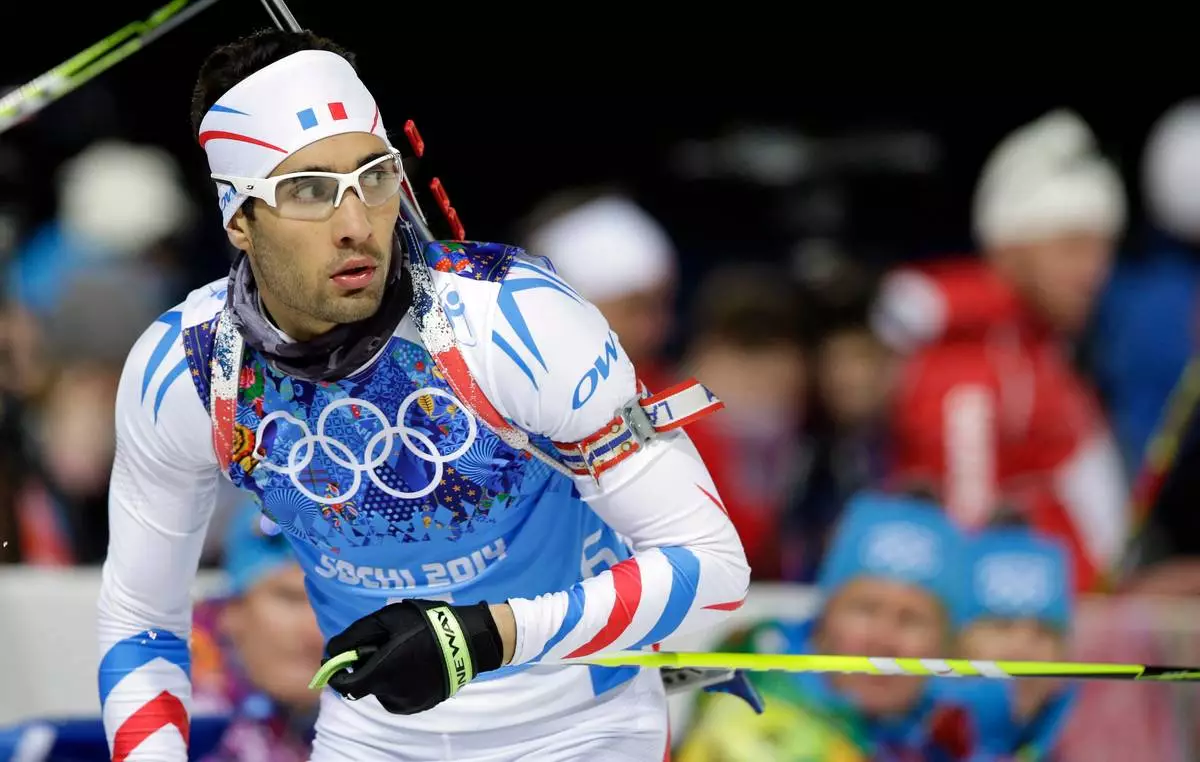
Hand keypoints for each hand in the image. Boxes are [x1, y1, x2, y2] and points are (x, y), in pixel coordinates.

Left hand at [324, 598, 504, 713]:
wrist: (467, 640)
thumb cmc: (425, 624)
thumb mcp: (387, 619)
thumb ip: (355, 635)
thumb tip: (332, 651)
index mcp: (381, 672)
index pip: (344, 686)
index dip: (337, 673)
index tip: (342, 660)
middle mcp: (391, 693)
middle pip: (365, 685)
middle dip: (367, 668)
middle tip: (382, 647)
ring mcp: (408, 702)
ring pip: (382, 691)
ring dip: (383, 676)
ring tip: (404, 653)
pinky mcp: (422, 704)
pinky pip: (400, 695)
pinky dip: (400, 683)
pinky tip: (415, 664)